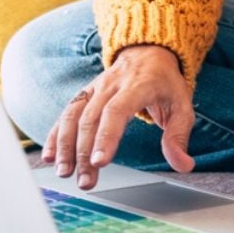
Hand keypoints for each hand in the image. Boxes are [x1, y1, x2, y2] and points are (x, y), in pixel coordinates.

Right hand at [42, 44, 195, 189]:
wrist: (148, 51)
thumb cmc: (166, 83)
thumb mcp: (182, 106)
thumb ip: (179, 137)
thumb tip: (183, 165)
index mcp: (138, 86)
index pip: (117, 111)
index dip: (106, 136)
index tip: (100, 162)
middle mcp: (111, 85)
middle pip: (91, 119)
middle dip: (84, 152)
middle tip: (85, 181)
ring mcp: (94, 88)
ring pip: (74, 115)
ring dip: (65, 146)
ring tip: (64, 172)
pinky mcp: (84, 94)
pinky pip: (66, 113)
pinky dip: (55, 135)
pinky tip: (50, 157)